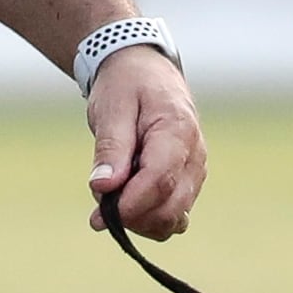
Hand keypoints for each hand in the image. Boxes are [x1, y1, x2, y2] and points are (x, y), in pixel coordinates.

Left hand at [83, 47, 203, 239]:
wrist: (146, 72)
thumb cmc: (127, 85)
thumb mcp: (111, 108)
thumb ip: (110, 148)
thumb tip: (102, 187)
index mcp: (178, 130)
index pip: (160, 180)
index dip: (130, 204)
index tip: (98, 214)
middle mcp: (195, 155)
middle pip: (170, 207)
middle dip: (132, 217)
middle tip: (97, 205)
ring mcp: (195, 171)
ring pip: (173, 218)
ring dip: (139, 221)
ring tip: (110, 197)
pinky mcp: (188, 182)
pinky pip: (173, 215)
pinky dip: (148, 219)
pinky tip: (125, 202)